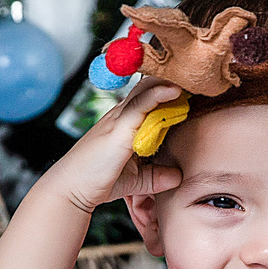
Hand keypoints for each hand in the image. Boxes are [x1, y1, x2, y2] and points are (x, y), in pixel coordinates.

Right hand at [37, 79, 186, 214]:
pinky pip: (141, 104)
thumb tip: (178, 176)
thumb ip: (156, 176)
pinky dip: (158, 94)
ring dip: (169, 82)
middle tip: (195, 79)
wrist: (72, 190)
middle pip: (148, 86)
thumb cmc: (98, 181)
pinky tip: (175, 90)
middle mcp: (121, 115)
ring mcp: (119, 119)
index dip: (167, 89)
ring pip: (146, 89)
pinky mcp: (119, 128)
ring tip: (191, 78)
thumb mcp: (137, 180)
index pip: (148, 96)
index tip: (190, 89)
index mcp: (124, 122)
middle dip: (171, 80)